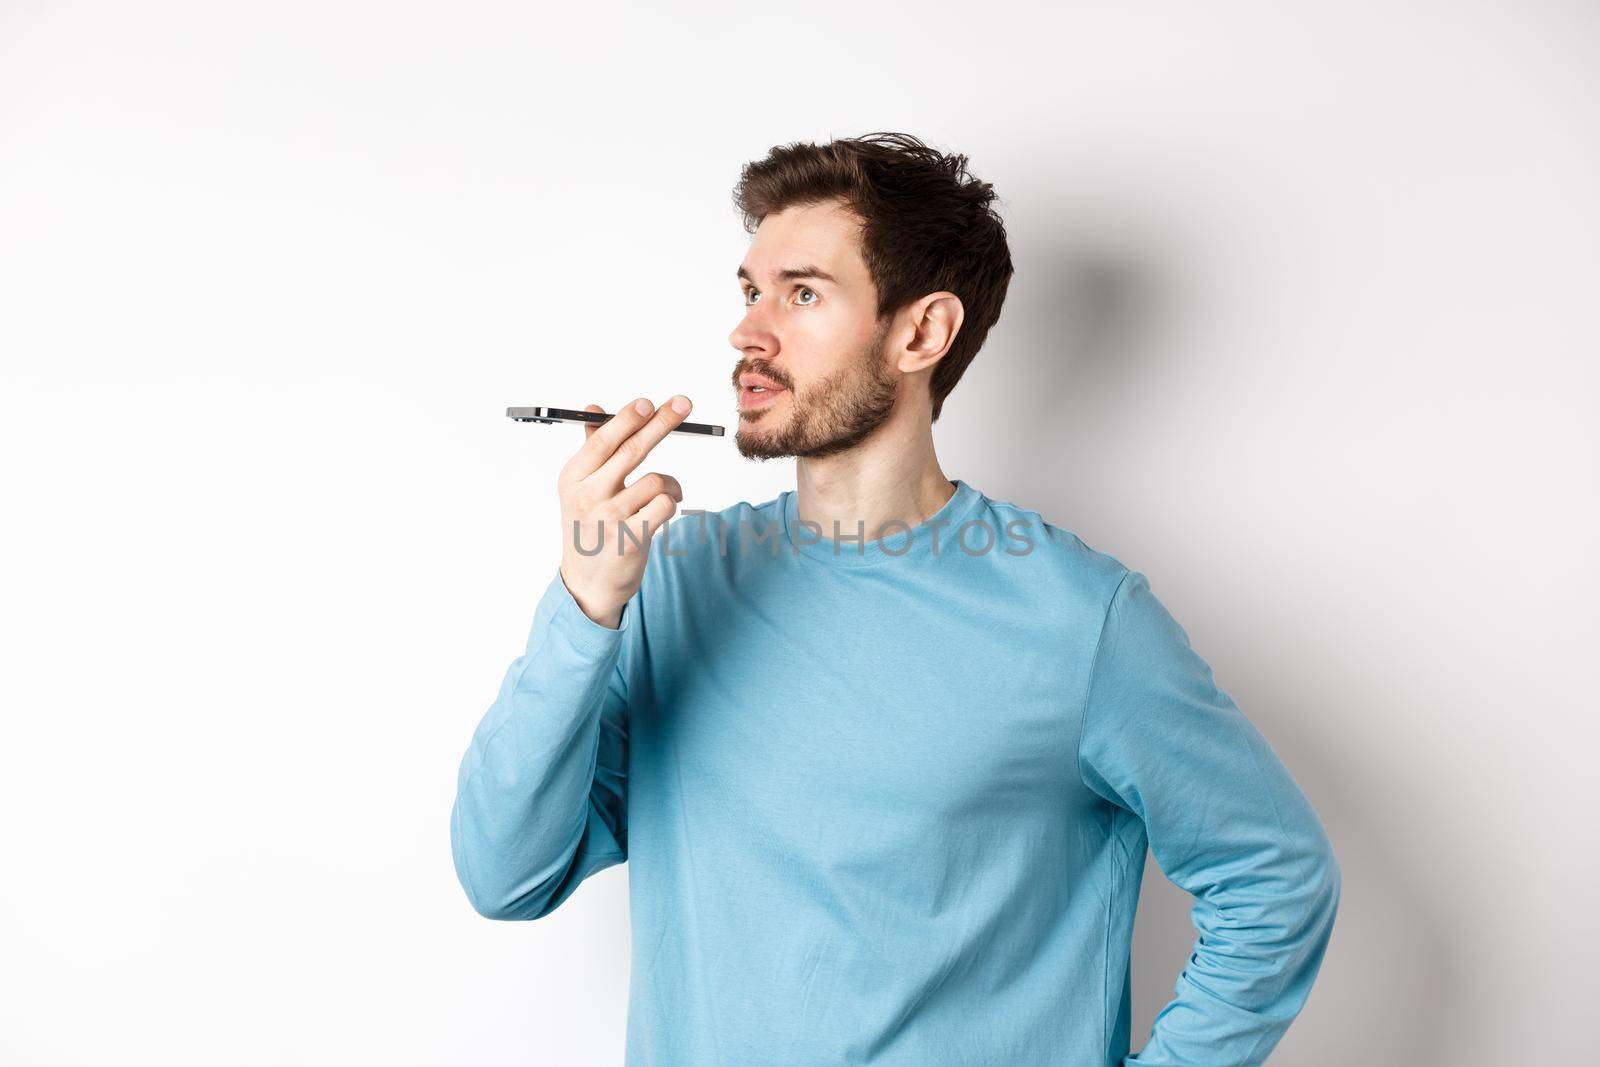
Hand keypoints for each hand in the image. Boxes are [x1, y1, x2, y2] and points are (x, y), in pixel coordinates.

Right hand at [556, 396, 691, 627]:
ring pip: (657, 481)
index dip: (627, 419)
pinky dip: (672, 502)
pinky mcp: (631, 539)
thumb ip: (590, 449)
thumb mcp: (580, 488)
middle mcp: (587, 497)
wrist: (588, 584)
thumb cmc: (588, 527)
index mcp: (572, 478)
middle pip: (632, 451)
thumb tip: (594, 407)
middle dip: (661, 423)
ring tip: (667, 492)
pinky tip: (663, 510)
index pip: (602, 441)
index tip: (648, 402)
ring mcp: (609, 519)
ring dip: (671, 483)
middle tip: (683, 404)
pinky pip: (666, 505)